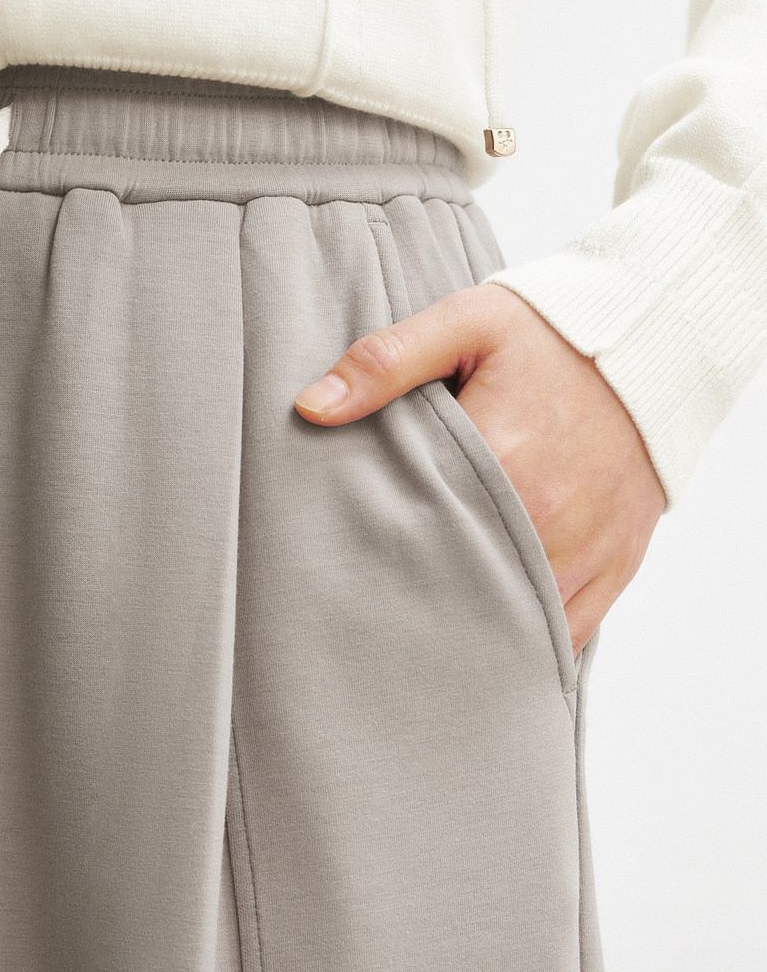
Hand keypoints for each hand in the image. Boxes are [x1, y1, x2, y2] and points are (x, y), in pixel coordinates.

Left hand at [294, 283, 666, 655]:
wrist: (659, 337)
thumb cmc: (555, 333)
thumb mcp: (465, 325)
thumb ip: (386, 363)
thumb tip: (311, 408)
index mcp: (503, 462)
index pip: (419, 536)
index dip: (378, 560)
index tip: (346, 572)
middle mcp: (548, 519)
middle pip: (463, 590)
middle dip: (419, 605)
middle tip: (375, 617)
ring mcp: (587, 549)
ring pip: (516, 622)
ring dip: (473, 630)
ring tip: (424, 637)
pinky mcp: (618, 564)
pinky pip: (569, 632)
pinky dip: (528, 641)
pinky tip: (486, 647)